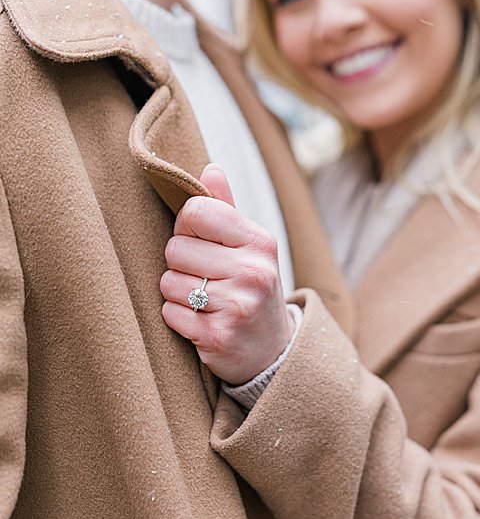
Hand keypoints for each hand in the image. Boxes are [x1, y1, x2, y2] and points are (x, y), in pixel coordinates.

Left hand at [160, 164, 294, 383]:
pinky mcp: (218, 335)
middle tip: (204, 278)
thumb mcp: (249, 247)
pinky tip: (201, 322)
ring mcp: (237, 305)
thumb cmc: (251, 288)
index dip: (186, 228)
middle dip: (179, 265)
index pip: (196, 213)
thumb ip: (225, 209)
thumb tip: (210, 168)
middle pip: (175, 249)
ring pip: (168, 283)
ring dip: (177, 294)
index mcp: (260, 241)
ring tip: (204, 302)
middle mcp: (253, 271)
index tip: (200, 243)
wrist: (272, 350)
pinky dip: (178, 319)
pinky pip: (170, 314)